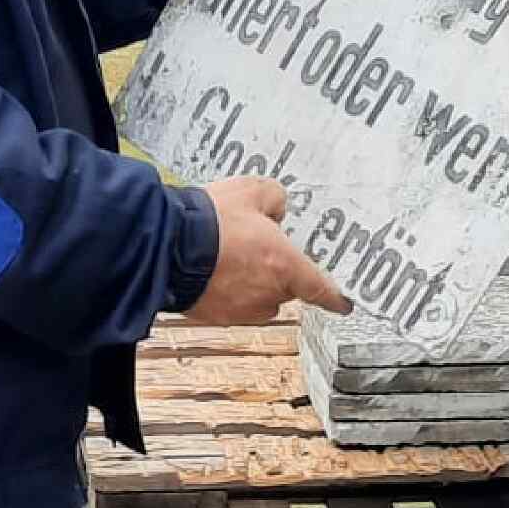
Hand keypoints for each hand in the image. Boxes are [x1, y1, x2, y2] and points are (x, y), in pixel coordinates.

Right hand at [186, 178, 353, 323]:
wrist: (166, 248)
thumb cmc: (209, 222)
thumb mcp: (251, 190)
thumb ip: (274, 199)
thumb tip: (277, 208)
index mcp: (285, 266)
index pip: (319, 287)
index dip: (333, 297)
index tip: (342, 304)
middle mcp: (267, 294)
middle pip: (284, 289)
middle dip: (275, 271)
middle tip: (254, 246)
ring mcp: (240, 309)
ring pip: (257, 299)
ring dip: (250, 283)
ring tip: (227, 257)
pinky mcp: (215, 316)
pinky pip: (230, 305)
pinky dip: (225, 291)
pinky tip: (209, 270)